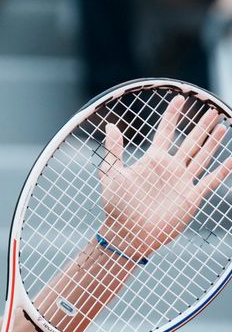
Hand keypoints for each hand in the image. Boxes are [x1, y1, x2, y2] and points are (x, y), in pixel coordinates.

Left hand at [98, 95, 231, 260]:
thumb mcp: (111, 173)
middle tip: (210, 110)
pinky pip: (210, 181)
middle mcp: (169, 168)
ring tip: (222, 125)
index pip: (165, 132)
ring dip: (212, 142)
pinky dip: (223, 171)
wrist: (128, 233)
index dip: (172, 115)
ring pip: (201, 156)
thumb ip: (114, 150)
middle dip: (200, 125)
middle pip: (189, 141)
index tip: (179, 98)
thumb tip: (110, 125)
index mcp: (152, 160)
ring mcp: (182, 182)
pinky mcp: (190, 198)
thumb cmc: (116, 205)